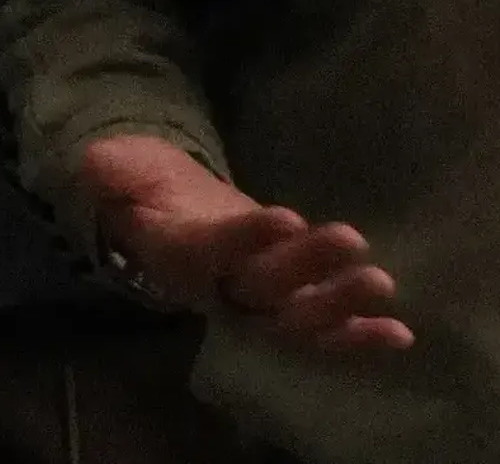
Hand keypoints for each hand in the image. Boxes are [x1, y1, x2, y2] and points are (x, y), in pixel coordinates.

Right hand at [78, 133, 412, 354]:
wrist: (166, 220)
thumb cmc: (146, 192)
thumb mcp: (121, 172)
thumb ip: (114, 170)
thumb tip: (99, 163)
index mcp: (179, 256)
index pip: (214, 251)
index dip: (248, 238)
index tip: (286, 217)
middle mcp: (218, 291)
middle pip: (262, 291)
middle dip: (306, 271)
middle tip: (351, 242)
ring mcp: (256, 304)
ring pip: (295, 319)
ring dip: (340, 307)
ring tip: (381, 284)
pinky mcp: (286, 305)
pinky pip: (321, 331)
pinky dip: (358, 336)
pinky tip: (400, 334)